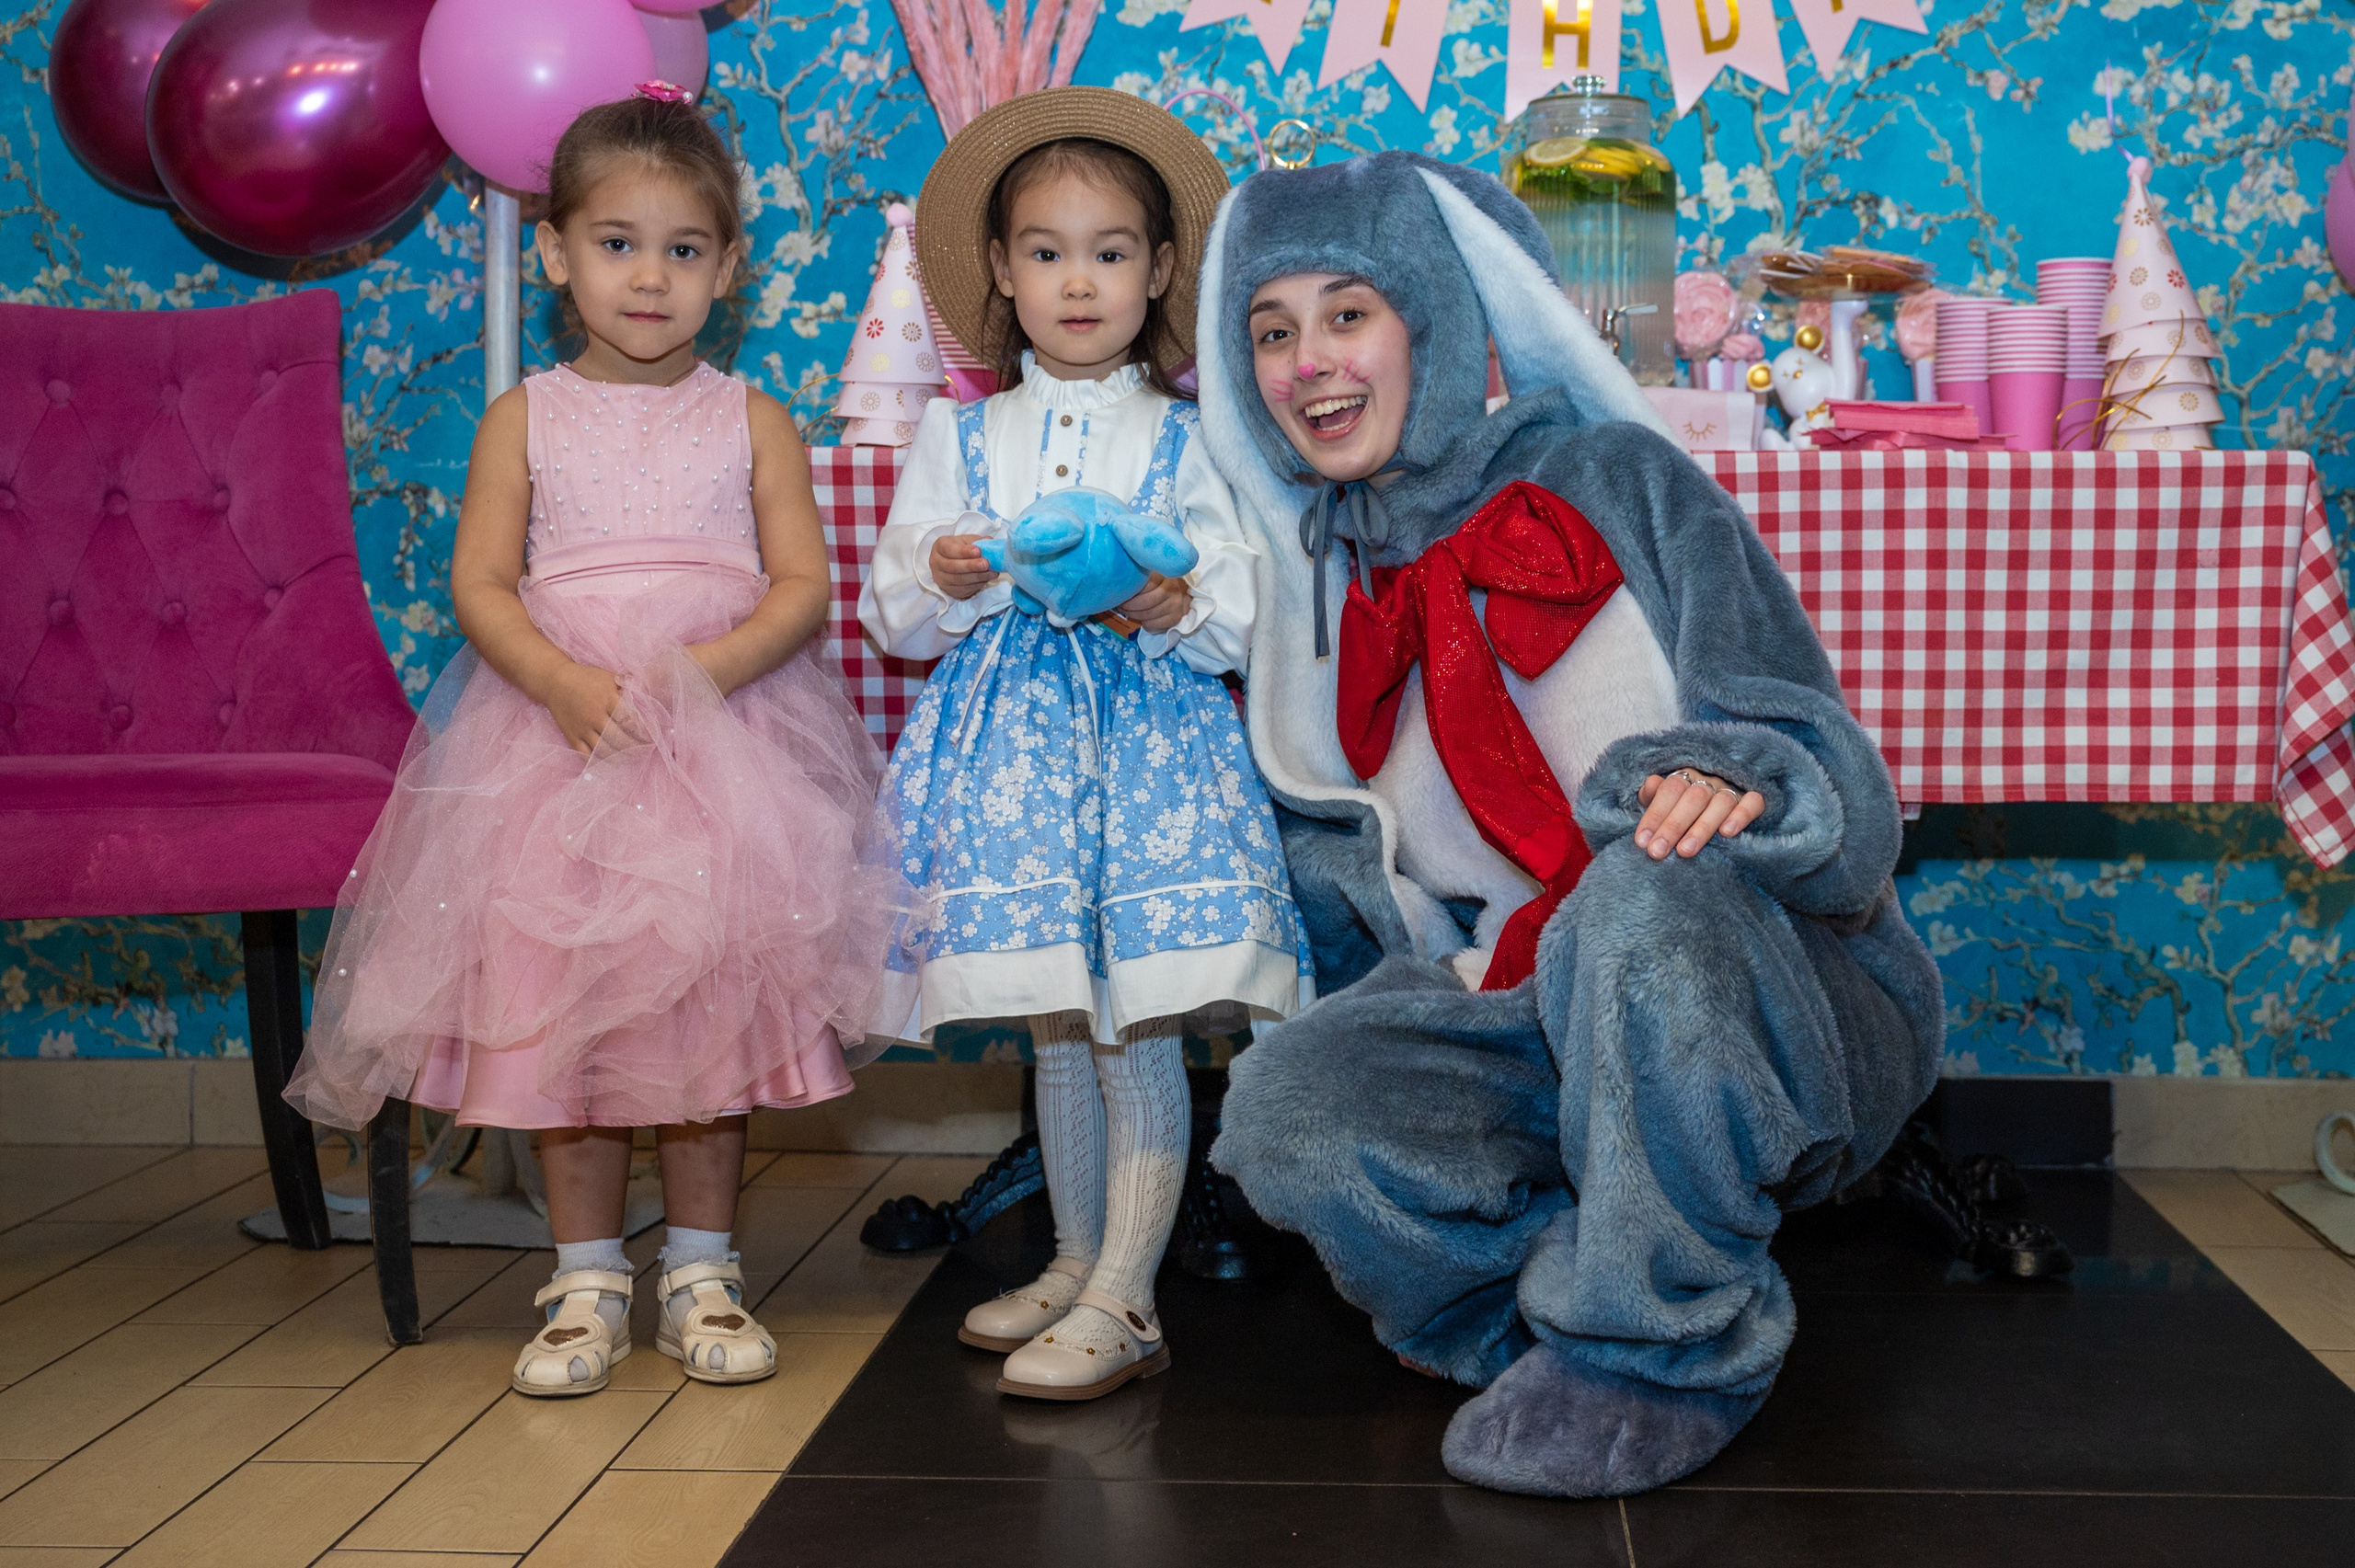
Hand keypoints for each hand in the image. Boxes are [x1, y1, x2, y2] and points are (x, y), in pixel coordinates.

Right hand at [543, 662, 641, 757]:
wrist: (555, 682)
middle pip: (619, 738)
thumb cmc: (586, 678)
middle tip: (644, 750)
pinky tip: (608, 762)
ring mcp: (582, 728)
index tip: (651, 736)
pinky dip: (598, 762)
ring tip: (631, 758)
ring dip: (620, 757)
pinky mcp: (571, 736)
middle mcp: (594, 715)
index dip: (642, 731)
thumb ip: (628, 687)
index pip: (629, 719)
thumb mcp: (609, 677)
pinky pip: (585, 755)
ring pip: (604, 750)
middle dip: (635, 747)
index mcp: (607, 698)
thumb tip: (648, 697)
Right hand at [929, 533, 996, 600]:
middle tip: (986, 564)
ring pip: (959, 580)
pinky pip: (964, 589)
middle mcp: (936, 563)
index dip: (963, 551)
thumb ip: (977, 541)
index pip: (949, 549)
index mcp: (940, 547)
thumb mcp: (967, 541)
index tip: (978, 551)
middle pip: (952, 567)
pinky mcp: (949, 590)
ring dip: (977, 577)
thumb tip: (989, 541)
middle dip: (971, 566)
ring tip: (992, 572)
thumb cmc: (960, 549)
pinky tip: (987, 579)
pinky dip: (977, 584)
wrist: (953, 562)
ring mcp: (941, 579)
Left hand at [1118, 573, 1192, 633]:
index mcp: (1164, 574)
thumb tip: (1118, 581)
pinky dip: (1144, 623)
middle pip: (1146, 602)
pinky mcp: (1176, 617)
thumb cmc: (1159, 583)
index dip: (1130, 590)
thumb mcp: (1150, 574)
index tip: (1121, 593)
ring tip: (1128, 611)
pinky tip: (1143, 618)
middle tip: (1121, 605)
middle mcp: (1173, 589)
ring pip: (1148, 614)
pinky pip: (1153, 625)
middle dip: (1129, 606)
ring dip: (1134, 615)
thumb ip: (1139, 576)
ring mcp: (1176, 604)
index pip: (1144, 584)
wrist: (1181, 592)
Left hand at [1634, 768, 1765, 859]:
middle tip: (1657, 851)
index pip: (1669, 789)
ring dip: (1702, 827)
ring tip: (1685, 851)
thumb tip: (1650, 785)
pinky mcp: (1755, 800)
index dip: (1655, 814)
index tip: (1642, 841)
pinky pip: (1753, 802)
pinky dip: (1741, 815)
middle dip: (1673, 826)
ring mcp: (1732, 790)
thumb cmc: (1682, 811)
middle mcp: (1709, 781)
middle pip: (1693, 798)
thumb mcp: (1663, 802)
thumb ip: (1653, 796)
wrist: (1715, 808)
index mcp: (1685, 777)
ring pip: (1721, 802)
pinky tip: (1727, 833)